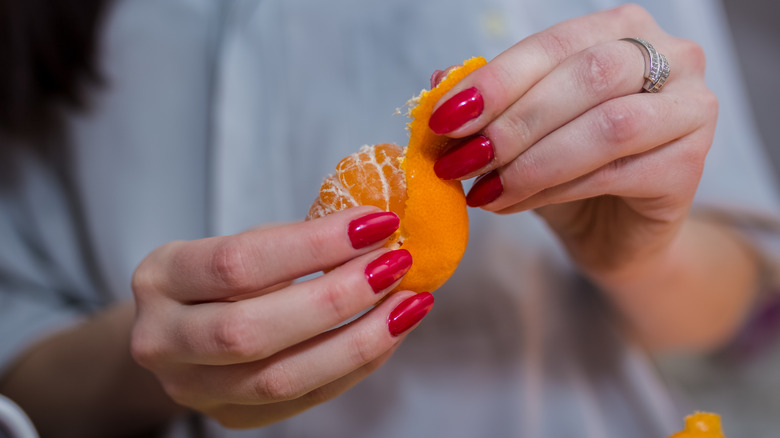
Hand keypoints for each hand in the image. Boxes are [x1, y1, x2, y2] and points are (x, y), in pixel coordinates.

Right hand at [130, 206, 432, 427]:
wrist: (183, 327)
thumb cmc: (222, 275)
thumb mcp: (243, 243)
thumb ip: (298, 242)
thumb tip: (378, 230)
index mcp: (161, 278)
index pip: (237, 263)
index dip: (313, 245)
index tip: (375, 223)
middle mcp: (162, 340)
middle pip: (252, 331)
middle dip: (336, 298)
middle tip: (394, 265)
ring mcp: (193, 389)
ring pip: (280, 379)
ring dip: (358, 340)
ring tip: (408, 303)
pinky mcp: (231, 417)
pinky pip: (305, 399)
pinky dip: (357, 365)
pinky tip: (391, 332)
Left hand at [430, 4, 716, 277]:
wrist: (613, 231)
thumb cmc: (567, 170)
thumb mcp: (521, 130)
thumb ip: (490, 103)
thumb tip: (438, 83)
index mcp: (622, 30)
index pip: (553, 44)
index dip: (495, 81)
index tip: (444, 118)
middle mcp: (671, 57)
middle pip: (586, 76)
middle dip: (513, 122)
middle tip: (460, 159)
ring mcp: (691, 109)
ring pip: (607, 126)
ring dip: (532, 160)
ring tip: (483, 187)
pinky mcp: (691, 166)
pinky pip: (614, 173)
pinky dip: (552, 190)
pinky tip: (511, 203)